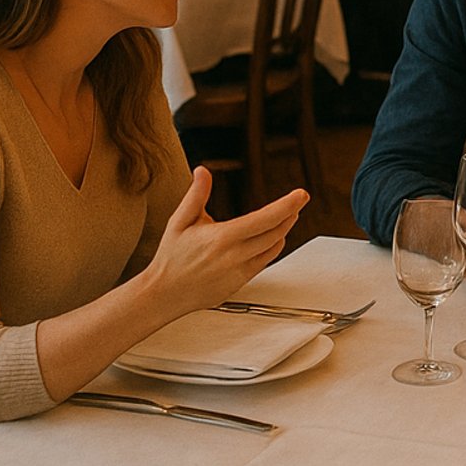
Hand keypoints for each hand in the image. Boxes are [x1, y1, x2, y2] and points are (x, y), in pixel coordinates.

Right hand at [143, 167, 307, 312]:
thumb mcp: (180, 220)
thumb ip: (196, 194)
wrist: (163, 294)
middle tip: (298, 201)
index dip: (287, 205)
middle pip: (276, 233)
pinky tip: (272, 238)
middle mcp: (234, 256)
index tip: (301, 195)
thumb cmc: (171, 257)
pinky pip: (264, 263)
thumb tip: (203, 171)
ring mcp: (239, 272)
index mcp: (222, 238)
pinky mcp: (240, 283)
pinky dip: (273, 248)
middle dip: (291, 214)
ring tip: (288, 216)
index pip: (265, 219)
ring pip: (273, 249)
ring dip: (284, 231)